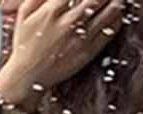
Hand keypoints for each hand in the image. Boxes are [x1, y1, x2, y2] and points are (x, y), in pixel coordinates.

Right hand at [0, 0, 125, 109]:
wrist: (28, 76)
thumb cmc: (25, 44)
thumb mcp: (24, 13)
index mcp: (52, 10)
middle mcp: (68, 22)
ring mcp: (80, 38)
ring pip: (106, 14)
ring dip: (116, 2)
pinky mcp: (87, 53)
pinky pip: (107, 34)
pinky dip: (116, 20)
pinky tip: (118, 14)